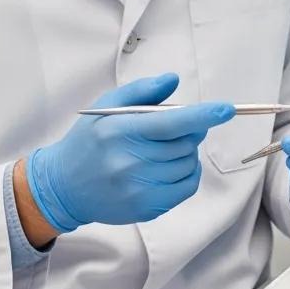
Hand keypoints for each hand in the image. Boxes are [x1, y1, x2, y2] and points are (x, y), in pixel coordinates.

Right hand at [25, 73, 234, 233]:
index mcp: (120, 131)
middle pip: (185, 143)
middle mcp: (129, 162)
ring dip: (186, 152)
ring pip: (188, 163)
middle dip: (190, 130)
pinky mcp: (147, 208)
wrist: (64, 186)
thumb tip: (173, 80)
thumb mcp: (107, 106)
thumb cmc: (89, 140)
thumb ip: (142, 91)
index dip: (202, 116)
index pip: (171, 123)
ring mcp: (139, 188)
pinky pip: (187, 187)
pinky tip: (170, 166)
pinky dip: (187, 172)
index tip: (225, 109)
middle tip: (174, 127)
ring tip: (164, 148)